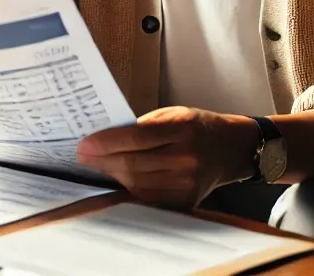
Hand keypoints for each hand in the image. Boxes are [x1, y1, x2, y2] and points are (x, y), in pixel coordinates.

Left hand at [76, 107, 257, 208]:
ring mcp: (187, 182)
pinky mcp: (186, 200)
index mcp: (183, 128)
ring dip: (112, 174)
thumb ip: (144, 125)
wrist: (230, 148)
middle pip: (134, 163)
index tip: (85, 143)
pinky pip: (149, 196)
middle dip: (103, 160)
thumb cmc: (198, 125)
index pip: (136, 137)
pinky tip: (116, 178)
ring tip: (95, 165)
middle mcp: (186, 157)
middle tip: (82, 155)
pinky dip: (129, 188)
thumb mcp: (173, 114)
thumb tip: (108, 136)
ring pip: (138, 183)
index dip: (107, 142)